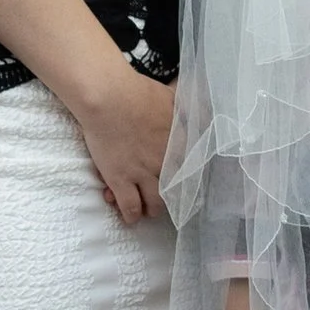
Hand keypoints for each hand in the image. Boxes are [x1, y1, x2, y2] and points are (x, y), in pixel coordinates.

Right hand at [74, 61, 175, 225]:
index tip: (182, 181)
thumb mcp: (172, 98)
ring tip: (148, 211)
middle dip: (170, 198)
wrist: (108, 97)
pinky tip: (130, 218)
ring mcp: (143, 173)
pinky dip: (131, 215)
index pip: (190, 169)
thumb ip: (186, 110)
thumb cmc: (137, 91)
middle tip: (164, 200)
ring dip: (152, 208)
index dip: (185, 178)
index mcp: (180, 143)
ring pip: (154, 202)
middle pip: (174, 190)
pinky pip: (130, 206)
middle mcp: (165, 162)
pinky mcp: (120, 179)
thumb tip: (201, 111)